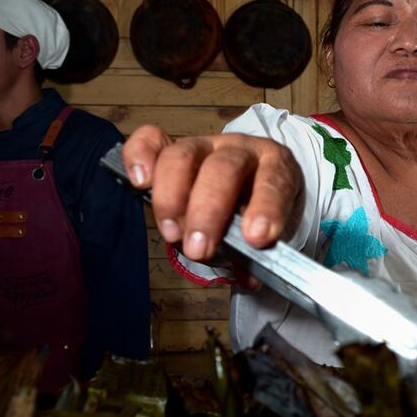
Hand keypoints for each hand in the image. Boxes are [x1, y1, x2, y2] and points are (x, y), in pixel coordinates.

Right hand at [121, 125, 303, 262]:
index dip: (265, 207)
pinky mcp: (173, 146)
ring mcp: (205, 144)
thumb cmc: (258, 211)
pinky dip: (140, 156)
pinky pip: (152, 140)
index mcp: (275, 165)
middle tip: (199, 249)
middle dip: (208, 211)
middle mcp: (240, 149)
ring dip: (172, 197)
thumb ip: (257, 253)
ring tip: (172, 234)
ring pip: (183, 156)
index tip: (256, 238)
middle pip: (223, 168)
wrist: (249, 187)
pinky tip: (140, 183)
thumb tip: (247, 275)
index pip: (273, 180)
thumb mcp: (268, 232)